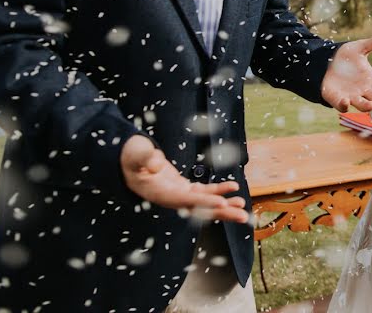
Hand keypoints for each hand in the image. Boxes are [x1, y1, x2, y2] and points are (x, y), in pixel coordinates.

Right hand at [120, 135, 247, 222]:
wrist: (127, 159)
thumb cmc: (131, 155)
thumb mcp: (135, 154)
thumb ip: (144, 158)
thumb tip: (156, 163)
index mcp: (158, 193)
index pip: (184, 200)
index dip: (203, 202)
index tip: (222, 204)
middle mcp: (170, 198)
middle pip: (198, 209)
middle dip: (221, 213)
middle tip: (243, 217)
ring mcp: (177, 194)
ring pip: (204, 203)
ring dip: (224, 205)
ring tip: (243, 207)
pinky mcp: (182, 188)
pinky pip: (203, 192)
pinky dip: (218, 191)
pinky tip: (234, 188)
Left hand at [321, 32, 371, 113]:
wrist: (325, 63)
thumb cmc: (345, 57)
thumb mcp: (361, 47)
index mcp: (371, 78)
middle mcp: (363, 89)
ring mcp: (351, 95)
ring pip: (361, 103)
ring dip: (366, 106)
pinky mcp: (337, 98)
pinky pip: (341, 104)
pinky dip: (344, 104)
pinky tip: (346, 102)